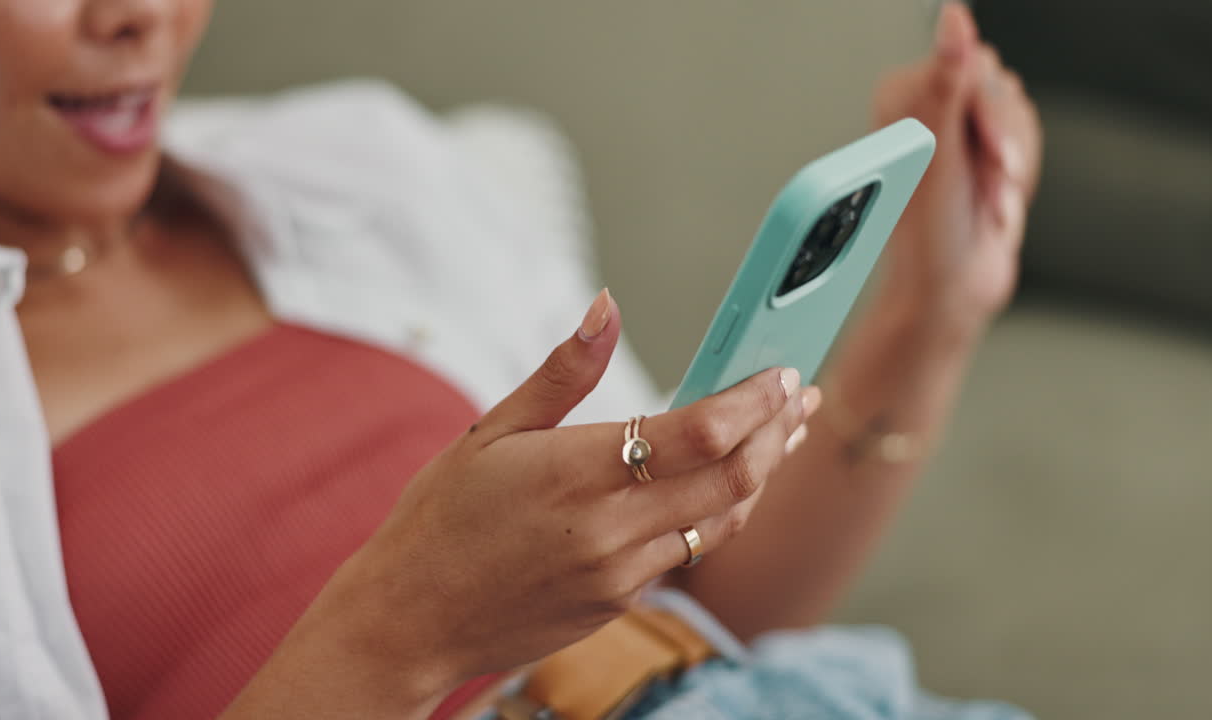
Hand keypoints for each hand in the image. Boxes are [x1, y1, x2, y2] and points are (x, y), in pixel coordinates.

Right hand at [342, 290, 820, 692]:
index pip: (698, 432)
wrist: (410, 620)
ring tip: (782, 436)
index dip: (752, 400)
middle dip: (778, 432)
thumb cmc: (441, 518)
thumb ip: (563, 371)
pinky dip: (719, 512)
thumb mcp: (490, 431)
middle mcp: (609, 529)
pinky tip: (725, 485)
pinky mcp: (619, 602)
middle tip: (801, 397)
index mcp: (575, 473)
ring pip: (722, 520)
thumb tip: (606, 306)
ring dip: (761, 474)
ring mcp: (620, 574)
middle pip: (732, 477)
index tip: (782, 373)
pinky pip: (689, 552)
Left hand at [872, 2, 1042, 339]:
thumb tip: (953, 18)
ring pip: (1018, 111)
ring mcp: (956, 129)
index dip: (987, 111)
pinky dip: (1019, 176)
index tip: (985, 153)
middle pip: (999, 84)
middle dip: (1003, 142)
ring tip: (987, 201)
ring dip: (1012, 164)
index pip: (970, 64)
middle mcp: (926, 107)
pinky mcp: (982, 150)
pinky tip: (996, 203)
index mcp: (900, 97)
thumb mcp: (939, 152)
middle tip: (989, 186)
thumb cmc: (930, 235)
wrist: (951, 290)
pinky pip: (1027, 138)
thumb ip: (947, 81)